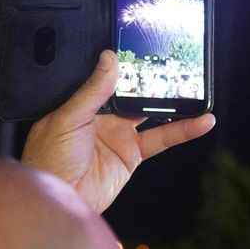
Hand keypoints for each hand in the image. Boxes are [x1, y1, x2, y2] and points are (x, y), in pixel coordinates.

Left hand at [22, 50, 215, 212]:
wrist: (60, 200)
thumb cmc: (49, 161)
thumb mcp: (68, 118)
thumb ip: (93, 89)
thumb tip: (109, 59)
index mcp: (82, 104)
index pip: (107, 78)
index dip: (125, 65)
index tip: (143, 49)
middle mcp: (101, 118)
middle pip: (132, 92)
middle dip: (151, 79)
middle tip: (174, 63)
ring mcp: (118, 136)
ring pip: (151, 113)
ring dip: (173, 102)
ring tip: (195, 88)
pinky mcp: (132, 154)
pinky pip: (161, 138)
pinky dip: (183, 130)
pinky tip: (200, 122)